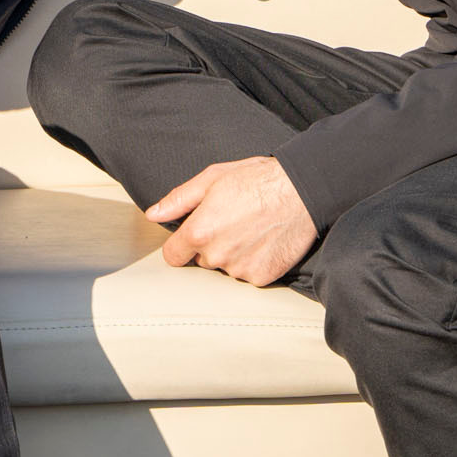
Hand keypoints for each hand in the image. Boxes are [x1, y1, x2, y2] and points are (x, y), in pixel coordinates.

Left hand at [149, 156, 315, 287]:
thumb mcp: (213, 178)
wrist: (302, 191)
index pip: (173, 256)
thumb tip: (154, 214)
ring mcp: (240, 269)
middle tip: (233, 221)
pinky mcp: (262, 277)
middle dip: (212, 245)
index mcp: (199, 232)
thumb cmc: (257, 179)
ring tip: (252, 228)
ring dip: (234, 254)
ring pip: (226, 268)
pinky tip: (265, 240)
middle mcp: (217, 256)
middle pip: (202, 260)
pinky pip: (249, 275)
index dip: (181, 244)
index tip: (192, 236)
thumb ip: (179, 200)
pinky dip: (255, 262)